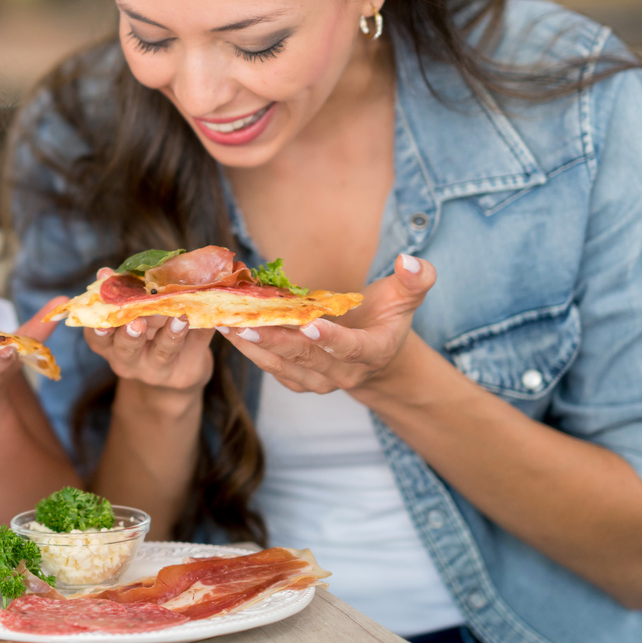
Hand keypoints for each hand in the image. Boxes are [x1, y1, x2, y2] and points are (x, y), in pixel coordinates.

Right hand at [83, 269, 216, 393]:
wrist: (174, 369)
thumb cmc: (147, 331)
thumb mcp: (132, 315)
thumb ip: (122, 295)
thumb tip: (106, 271)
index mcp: (111, 345)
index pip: (98, 338)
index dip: (96, 324)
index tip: (102, 315)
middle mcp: (129, 360)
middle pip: (126, 350)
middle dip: (130, 335)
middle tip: (136, 321)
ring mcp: (157, 369)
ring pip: (162, 353)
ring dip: (170, 334)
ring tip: (179, 318)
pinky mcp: (184, 372)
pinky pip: (194, 349)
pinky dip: (200, 332)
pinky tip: (206, 319)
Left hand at [221, 253, 435, 394]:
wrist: (375, 354)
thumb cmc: (386, 317)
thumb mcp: (406, 298)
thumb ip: (415, 281)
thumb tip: (411, 260)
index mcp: (374, 352)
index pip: (352, 349)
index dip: (332, 339)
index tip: (309, 325)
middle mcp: (345, 374)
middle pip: (307, 358)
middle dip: (275, 340)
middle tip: (245, 321)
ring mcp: (320, 381)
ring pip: (284, 366)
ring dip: (253, 346)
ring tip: (226, 323)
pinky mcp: (299, 381)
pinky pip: (272, 369)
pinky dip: (250, 351)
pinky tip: (229, 330)